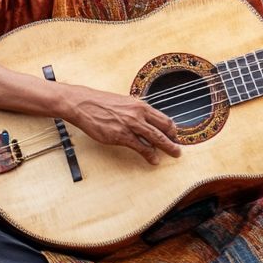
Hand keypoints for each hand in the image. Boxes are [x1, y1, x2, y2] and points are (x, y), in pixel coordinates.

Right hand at [62, 85, 180, 164]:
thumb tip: (148, 121)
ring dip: (167, 147)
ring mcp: (130, 125)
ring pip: (155, 138)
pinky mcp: (120, 136)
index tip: (176, 135)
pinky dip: (149, 154)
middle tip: (179, 148)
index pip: (163, 118)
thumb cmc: (102, 103)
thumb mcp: (125, 103)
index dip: (172, 128)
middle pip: (163, 128)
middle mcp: (138, 114)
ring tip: (174, 154)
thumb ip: (137, 112)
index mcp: (141, 105)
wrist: (84, 104)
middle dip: (173, 139)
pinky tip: (154, 159)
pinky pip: (140, 147)